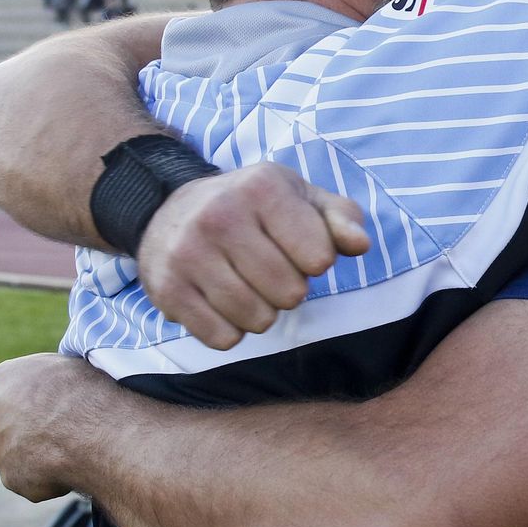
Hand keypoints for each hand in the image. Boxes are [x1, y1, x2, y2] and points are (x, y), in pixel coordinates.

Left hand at [0, 353, 111, 501]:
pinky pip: (28, 477)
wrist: (95, 435)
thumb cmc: (87, 395)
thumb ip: (43, 377)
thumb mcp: (65, 366)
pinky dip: (45, 476)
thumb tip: (47, 385)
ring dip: (35, 453)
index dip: (30, 396)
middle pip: (3, 421)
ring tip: (71, 449)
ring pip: (14, 452)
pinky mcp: (10, 478)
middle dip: (25, 426)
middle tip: (58, 429)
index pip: (6, 386)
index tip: (49, 403)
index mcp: (1, 378)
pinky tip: (68, 467)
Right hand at [137, 163, 370, 349]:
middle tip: (268, 269)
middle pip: (290, 294)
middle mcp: (219, 216)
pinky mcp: (167, 289)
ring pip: (257, 320)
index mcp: (261, 187)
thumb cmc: (253, 207)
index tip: (296, 247)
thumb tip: (360, 244)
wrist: (170, 209)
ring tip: (246, 285)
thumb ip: (340, 217)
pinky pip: (223, 338)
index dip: (316, 259)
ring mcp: (188, 253)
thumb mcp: (300, 198)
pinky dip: (230, 330)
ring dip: (262, 312)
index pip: (320, 258)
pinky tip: (220, 302)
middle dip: (288, 289)